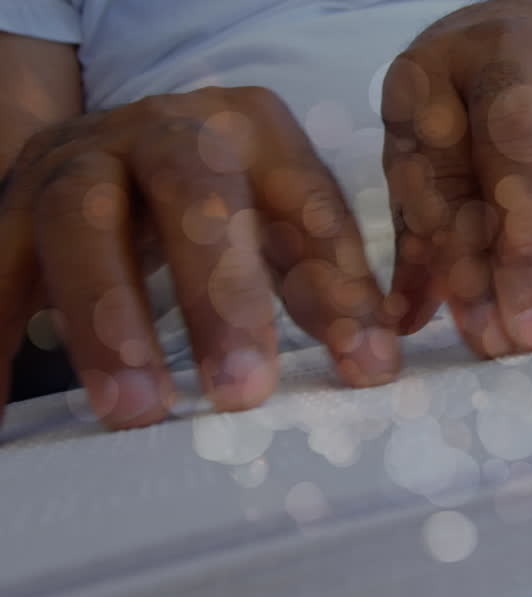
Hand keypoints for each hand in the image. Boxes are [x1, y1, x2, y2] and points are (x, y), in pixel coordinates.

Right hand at [0, 86, 399, 428]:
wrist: (119, 143)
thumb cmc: (226, 190)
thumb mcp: (288, 219)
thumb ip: (333, 284)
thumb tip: (373, 367)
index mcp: (249, 126)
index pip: (304, 202)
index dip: (335, 286)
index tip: (362, 366)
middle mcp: (159, 127)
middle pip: (189, 186)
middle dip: (217, 292)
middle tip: (241, 393)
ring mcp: (76, 159)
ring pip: (78, 220)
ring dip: (105, 320)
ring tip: (134, 411)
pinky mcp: (12, 202)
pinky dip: (1, 333)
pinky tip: (5, 405)